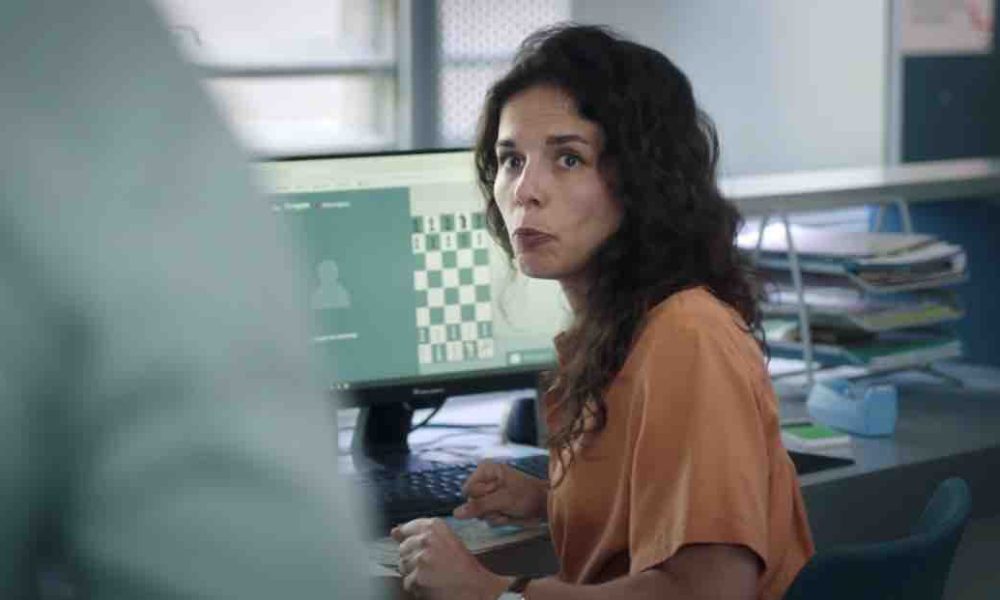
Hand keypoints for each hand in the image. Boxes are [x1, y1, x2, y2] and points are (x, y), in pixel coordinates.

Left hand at [391, 518, 510, 599]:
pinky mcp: (418, 577)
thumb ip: (419, 533)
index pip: (408, 528)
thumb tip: (393, 532)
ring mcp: (421, 559)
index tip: (419, 549)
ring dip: (414, 573)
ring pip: (402, 566)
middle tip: (432, 565)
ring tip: (432, 575)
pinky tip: (431, 584)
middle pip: (403, 549)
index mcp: (435, 526)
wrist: (476, 587)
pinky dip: (417, 587)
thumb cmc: (463, 565)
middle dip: (413, 559)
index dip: (411, 540)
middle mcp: (426, 539)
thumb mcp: (446, 540)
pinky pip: (407, 582)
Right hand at [453, 460, 547, 524]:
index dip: (480, 497)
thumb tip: (455, 513)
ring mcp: (489, 495)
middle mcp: (485, 481)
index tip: (496, 494)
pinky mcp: (494, 506)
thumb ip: (479, 506)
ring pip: (478, 513)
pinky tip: (510, 515)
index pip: (467, 490)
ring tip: (509, 509)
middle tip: (504, 504)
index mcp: (485, 470)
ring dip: (494, 515)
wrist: (544, 506)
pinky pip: (487, 518)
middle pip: (472, 502)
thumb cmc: (526, 496)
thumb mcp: (503, 499)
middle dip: (488, 508)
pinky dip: (499, 519)